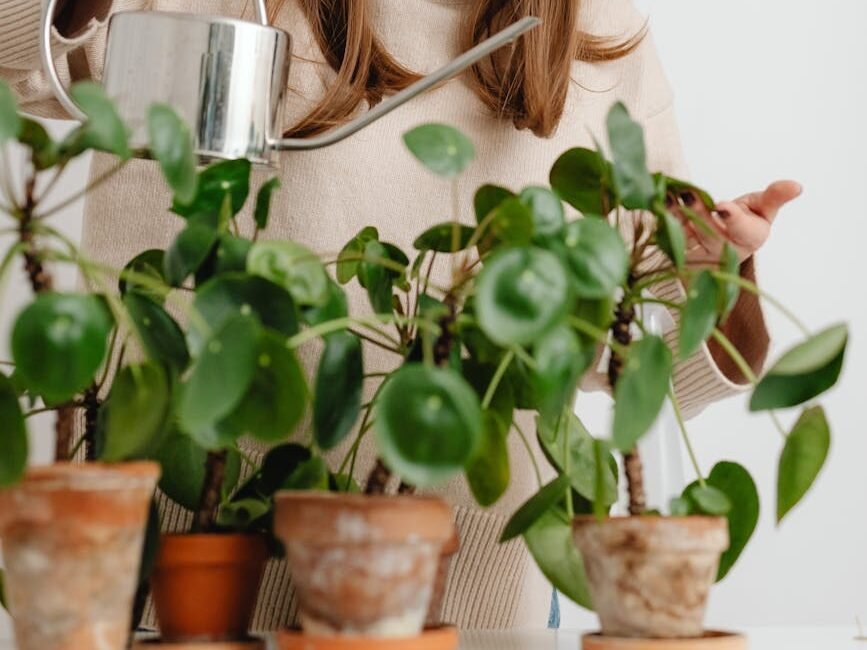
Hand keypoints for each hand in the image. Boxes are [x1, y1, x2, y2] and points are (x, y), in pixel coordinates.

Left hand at [668, 180, 802, 266]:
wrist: (724, 247)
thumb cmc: (747, 223)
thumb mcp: (764, 209)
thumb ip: (775, 196)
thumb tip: (797, 186)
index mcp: (750, 239)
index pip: (742, 229)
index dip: (733, 218)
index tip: (722, 206)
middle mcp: (726, 253)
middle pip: (710, 233)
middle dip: (699, 213)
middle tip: (687, 194)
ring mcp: (702, 258)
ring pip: (687, 238)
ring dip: (675, 217)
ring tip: (666, 197)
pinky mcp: (681, 258)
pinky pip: (669, 241)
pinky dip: (662, 223)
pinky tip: (657, 205)